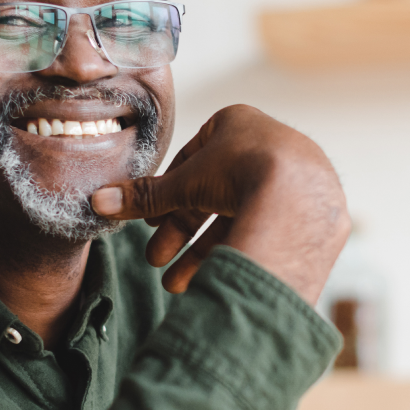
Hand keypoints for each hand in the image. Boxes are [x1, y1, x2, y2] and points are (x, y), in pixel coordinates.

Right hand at [91, 105, 349, 304]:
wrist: (301, 198)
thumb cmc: (240, 172)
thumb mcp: (182, 184)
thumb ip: (143, 196)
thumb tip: (98, 202)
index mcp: (238, 123)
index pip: (192, 161)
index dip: (168, 195)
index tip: (151, 221)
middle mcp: (269, 146)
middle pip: (212, 195)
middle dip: (180, 232)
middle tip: (156, 259)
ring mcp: (294, 180)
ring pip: (237, 219)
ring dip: (201, 253)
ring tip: (177, 285)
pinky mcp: (311, 212)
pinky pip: (264, 233)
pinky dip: (235, 254)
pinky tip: (213, 280)